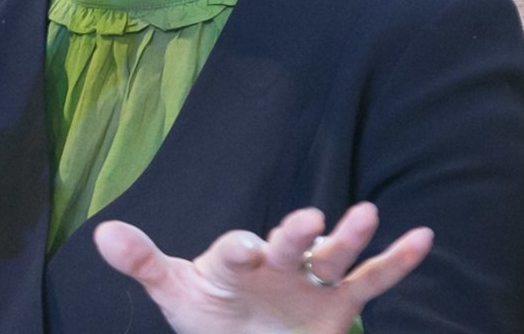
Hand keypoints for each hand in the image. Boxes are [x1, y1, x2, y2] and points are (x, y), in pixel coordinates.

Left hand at [93, 202, 431, 333]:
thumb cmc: (211, 311)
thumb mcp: (177, 292)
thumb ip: (145, 263)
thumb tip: (101, 233)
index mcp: (236, 261)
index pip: (237, 251)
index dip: (239, 250)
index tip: (242, 251)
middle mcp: (278, 263)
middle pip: (289, 246)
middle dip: (297, 235)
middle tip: (306, 218)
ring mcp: (311, 282)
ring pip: (335, 257)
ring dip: (350, 236)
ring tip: (368, 212)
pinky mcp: (339, 304)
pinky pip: (373, 280)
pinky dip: (397, 261)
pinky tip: (422, 237)